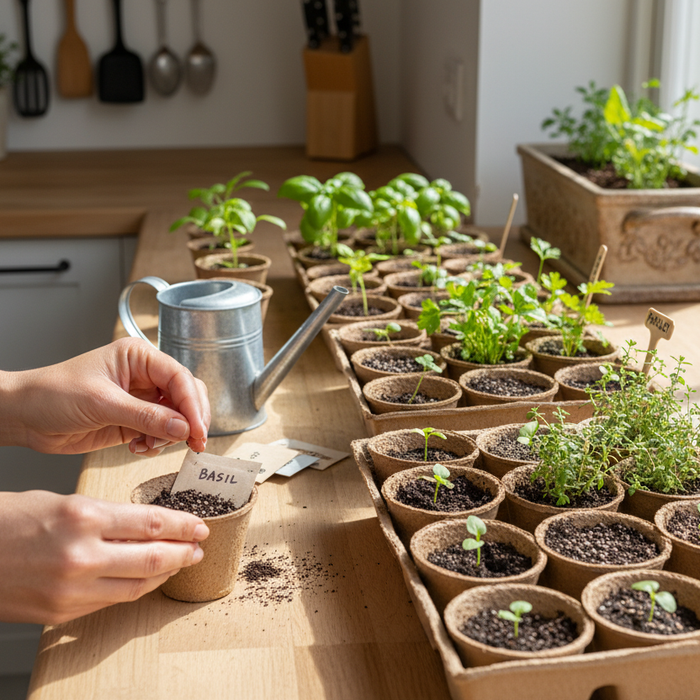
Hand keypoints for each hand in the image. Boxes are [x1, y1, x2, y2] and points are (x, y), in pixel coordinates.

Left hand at [0, 338, 209, 455]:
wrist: (24, 416)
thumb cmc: (52, 394)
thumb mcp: (102, 403)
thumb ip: (146, 416)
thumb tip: (183, 428)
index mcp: (138, 357)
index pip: (179, 377)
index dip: (192, 404)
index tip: (197, 429)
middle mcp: (144, 376)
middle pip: (186, 395)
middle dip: (190, 420)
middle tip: (193, 443)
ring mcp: (140, 399)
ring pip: (177, 416)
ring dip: (170, 435)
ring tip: (149, 445)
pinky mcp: (133, 421)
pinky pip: (160, 432)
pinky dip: (157, 444)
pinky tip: (139, 448)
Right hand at [0, 490, 208, 623]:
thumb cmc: (9, 520)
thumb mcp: (62, 502)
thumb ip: (104, 516)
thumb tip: (143, 526)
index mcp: (83, 517)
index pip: (151, 523)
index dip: (183, 525)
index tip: (199, 525)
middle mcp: (82, 555)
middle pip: (152, 558)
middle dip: (183, 552)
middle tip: (199, 546)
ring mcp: (72, 589)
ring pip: (137, 585)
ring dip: (165, 574)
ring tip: (180, 562)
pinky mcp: (62, 612)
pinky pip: (112, 601)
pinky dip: (135, 589)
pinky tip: (146, 579)